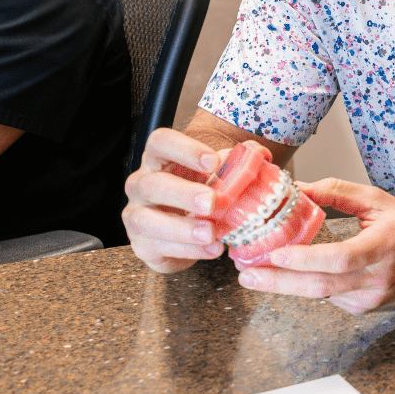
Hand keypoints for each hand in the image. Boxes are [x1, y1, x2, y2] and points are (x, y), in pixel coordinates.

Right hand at [122, 127, 225, 272]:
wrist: (183, 234)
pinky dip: (189, 250)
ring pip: (146, 219)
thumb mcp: (215, 177)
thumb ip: (233, 165)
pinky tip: (212, 249)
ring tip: (211, 233)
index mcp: (159, 160)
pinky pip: (159, 247)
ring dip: (181, 228)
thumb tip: (259, 155)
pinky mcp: (141, 244)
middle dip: (183, 193)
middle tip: (212, 202)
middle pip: (153, 183)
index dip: (185, 149)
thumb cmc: (199, 196)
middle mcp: (141, 185)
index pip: (160, 143)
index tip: (213, 162)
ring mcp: (136, 215)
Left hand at [235, 178, 394, 313]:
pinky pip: (330, 299)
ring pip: (321, 296)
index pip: (339, 259)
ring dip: (287, 285)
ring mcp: (371, 298)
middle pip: (320, 287)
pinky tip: (294, 276)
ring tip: (256, 273)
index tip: (274, 254)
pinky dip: (310, 287)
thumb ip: (337, 193)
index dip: (305, 260)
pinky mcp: (365, 309)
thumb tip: (298, 188)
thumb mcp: (377, 200)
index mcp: (382, 246)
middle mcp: (376, 278)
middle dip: (278, 282)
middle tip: (246, 274)